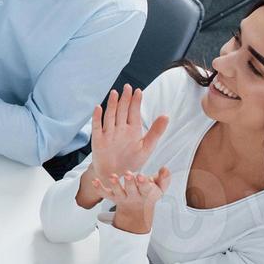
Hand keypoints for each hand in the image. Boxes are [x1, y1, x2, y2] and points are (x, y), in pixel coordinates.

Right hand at [79, 85, 168, 206]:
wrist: (116, 176)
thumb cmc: (131, 161)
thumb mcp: (147, 147)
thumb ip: (156, 131)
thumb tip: (166, 115)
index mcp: (132, 130)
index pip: (134, 112)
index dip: (136, 102)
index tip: (138, 91)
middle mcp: (120, 129)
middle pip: (122, 111)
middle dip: (125, 99)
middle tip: (127, 87)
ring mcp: (108, 133)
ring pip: (110, 116)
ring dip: (112, 105)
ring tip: (114, 93)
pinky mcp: (98, 140)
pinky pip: (97, 127)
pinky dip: (97, 118)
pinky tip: (98, 108)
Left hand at [94, 168, 171, 233]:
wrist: (137, 209)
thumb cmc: (148, 193)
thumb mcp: (160, 188)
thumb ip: (164, 179)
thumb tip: (165, 169)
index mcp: (146, 193)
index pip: (146, 189)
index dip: (143, 183)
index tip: (141, 176)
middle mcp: (133, 196)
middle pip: (131, 190)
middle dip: (130, 182)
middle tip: (128, 174)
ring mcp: (122, 197)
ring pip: (117, 192)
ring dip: (115, 185)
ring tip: (112, 176)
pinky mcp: (112, 197)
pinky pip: (104, 194)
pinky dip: (99, 188)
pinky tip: (94, 180)